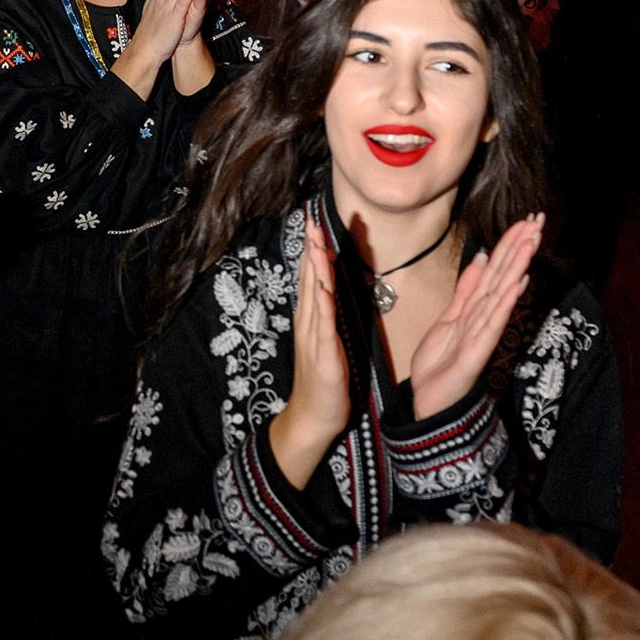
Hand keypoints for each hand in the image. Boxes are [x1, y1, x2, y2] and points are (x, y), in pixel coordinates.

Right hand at [265, 218, 353, 486]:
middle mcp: (310, 324)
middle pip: (310, 281)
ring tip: (316, 245)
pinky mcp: (324, 357)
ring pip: (315, 298)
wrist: (312, 417)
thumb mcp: (327, 342)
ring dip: (315, 271)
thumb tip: (329, 290)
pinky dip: (323, 307)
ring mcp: (315, 340)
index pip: (313, 279)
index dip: (314, 251)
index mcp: (313, 320)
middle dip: (312, 251)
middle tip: (312, 222)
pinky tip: (324, 290)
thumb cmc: (323, 382)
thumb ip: (327, 316)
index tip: (315, 224)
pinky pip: (324, 328)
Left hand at [406, 215, 542, 419]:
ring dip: (516, 267)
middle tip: (538, 221)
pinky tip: (516, 285)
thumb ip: (466, 289)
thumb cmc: (441, 363)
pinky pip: (492, 324)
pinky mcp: (477, 353)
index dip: (509, 245)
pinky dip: (504, 303)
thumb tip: (482, 258)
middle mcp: (485, 317)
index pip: (496, 270)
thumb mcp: (449, 317)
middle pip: (504, 276)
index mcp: (476, 308)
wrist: (429, 400)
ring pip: (501, 294)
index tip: (526, 221)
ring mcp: (483, 334)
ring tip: (531, 242)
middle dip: (519, 248)